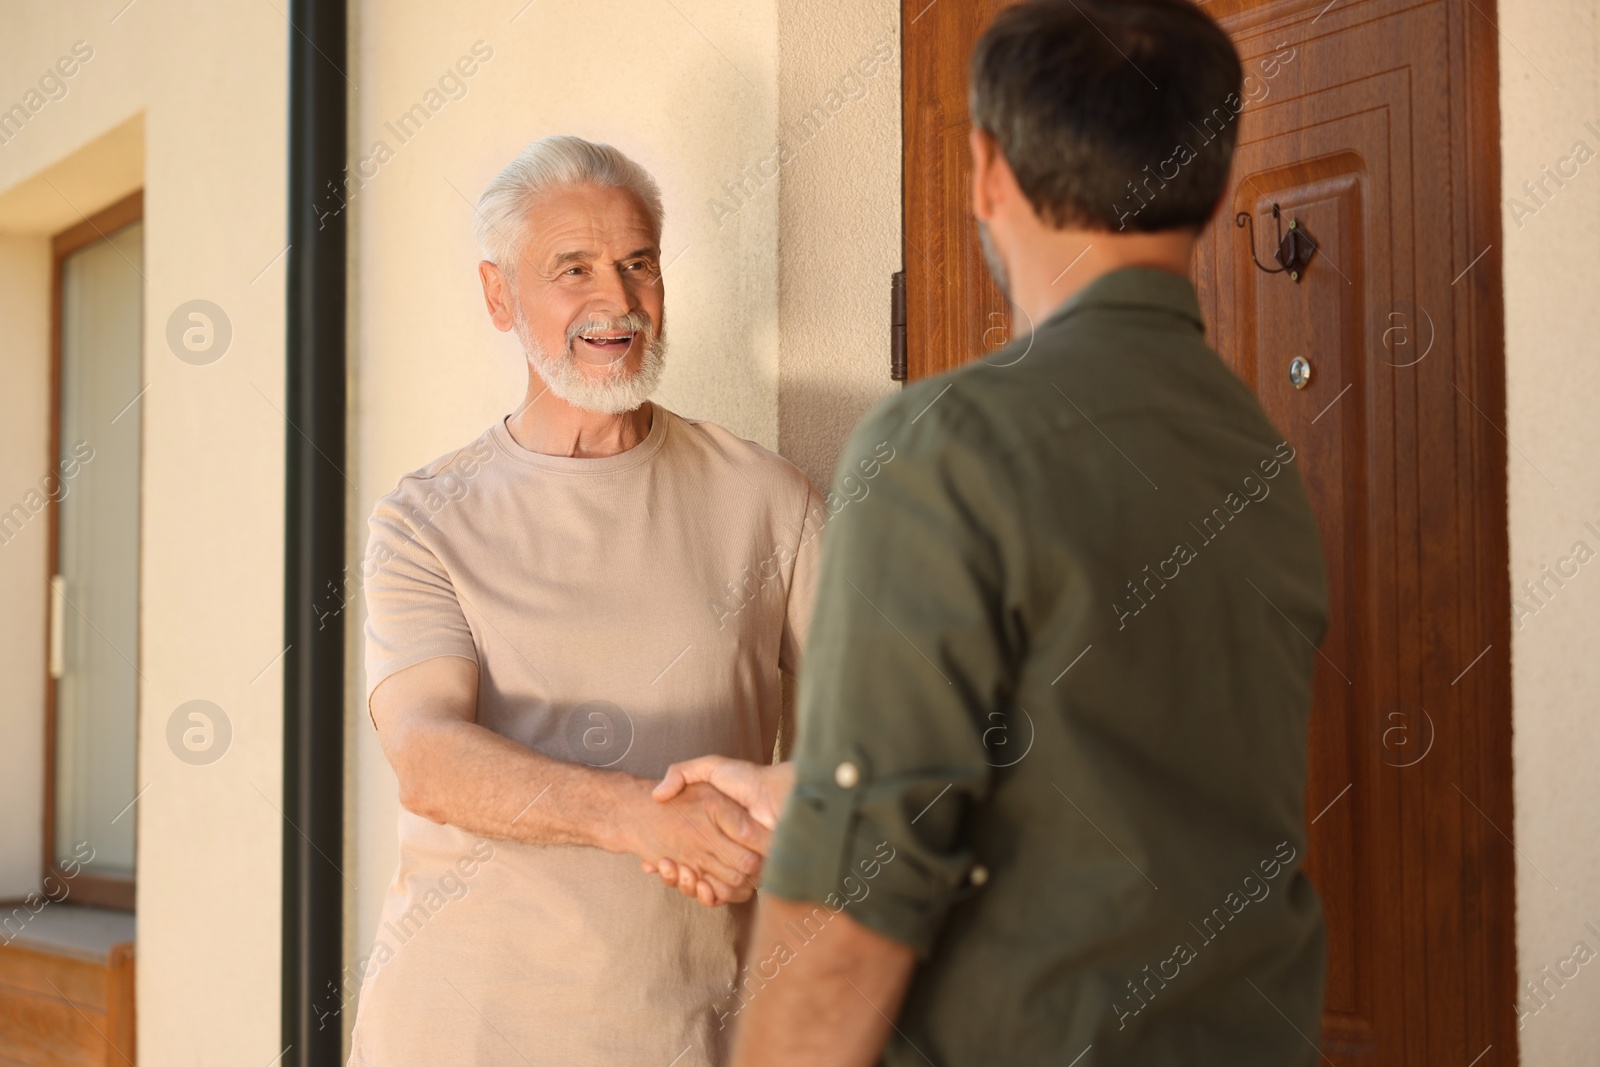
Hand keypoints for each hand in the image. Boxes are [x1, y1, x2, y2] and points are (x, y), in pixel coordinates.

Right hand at [643, 759, 795, 903]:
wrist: (777, 793)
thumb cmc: (744, 779)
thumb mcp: (708, 768)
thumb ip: (681, 773)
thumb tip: (657, 796)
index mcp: (711, 830)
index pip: (680, 852)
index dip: (665, 861)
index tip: (652, 859)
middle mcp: (720, 849)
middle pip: (688, 874)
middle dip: (672, 875)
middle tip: (661, 864)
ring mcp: (733, 863)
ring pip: (701, 887)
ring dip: (685, 884)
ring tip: (677, 869)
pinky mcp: (746, 875)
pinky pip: (722, 894)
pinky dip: (707, 894)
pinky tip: (696, 880)